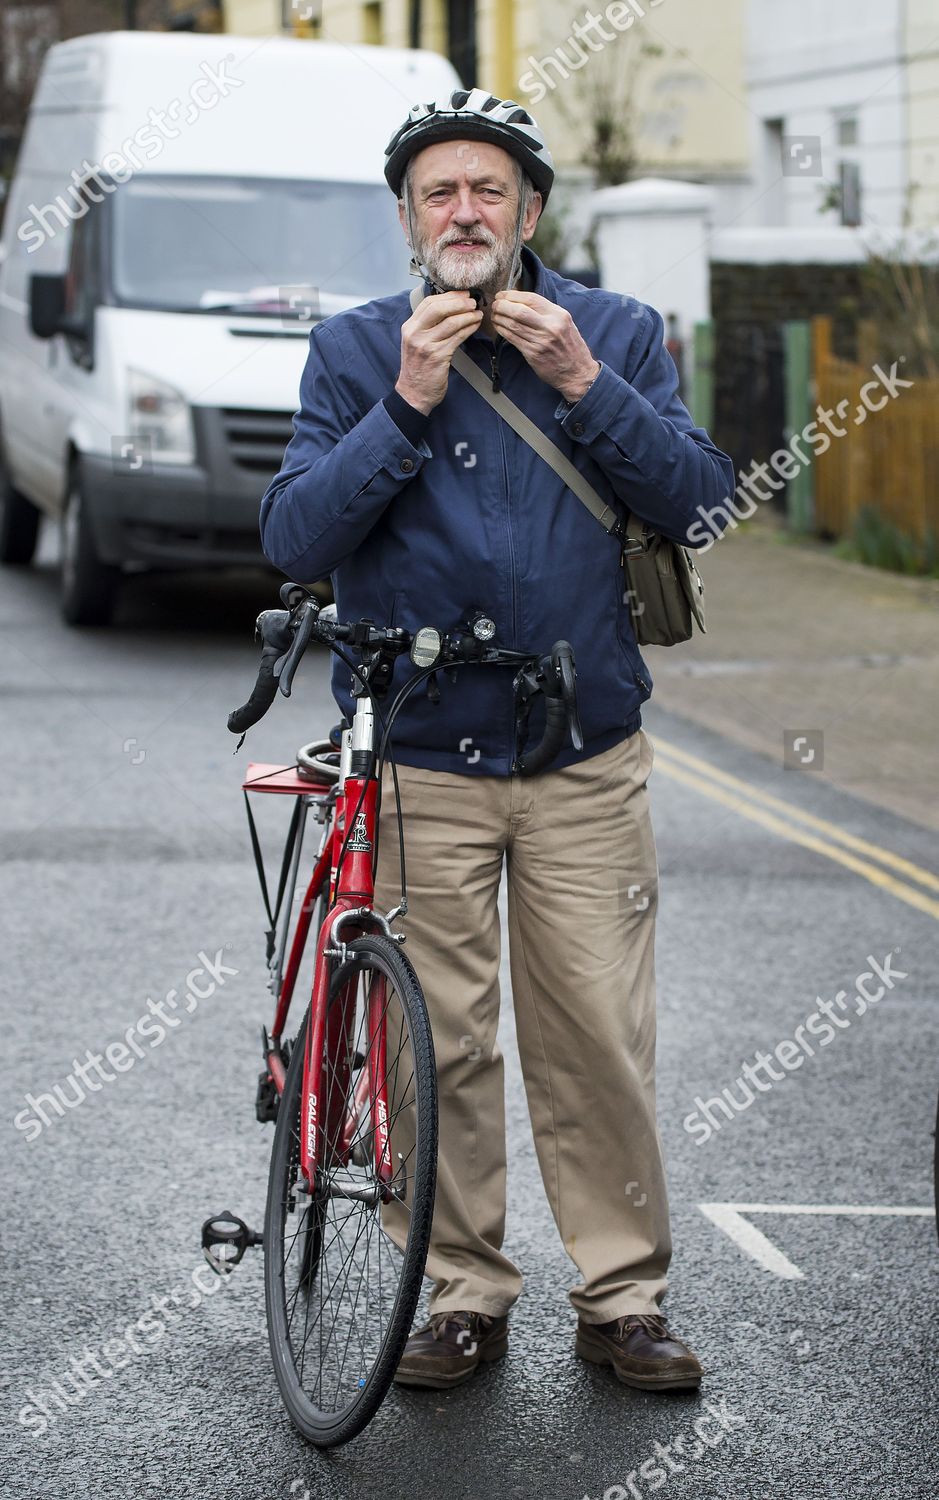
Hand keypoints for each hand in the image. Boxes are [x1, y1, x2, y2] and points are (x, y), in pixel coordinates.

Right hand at [395, 291, 483, 413]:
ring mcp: (426, 345)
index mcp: (409, 327)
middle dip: (459, 302)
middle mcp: (415, 334)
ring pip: (451, 322)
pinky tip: (475, 326)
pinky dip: (469, 329)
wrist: (413, 394)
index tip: (462, 294)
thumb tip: (449, 309)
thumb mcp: (416, 343)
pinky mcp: (438, 356)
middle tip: (472, 301)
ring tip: (478, 313)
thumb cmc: (418, 369)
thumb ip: (427, 327)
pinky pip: (457, 337)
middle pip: (439, 308)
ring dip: (468, 316)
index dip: (448, 296)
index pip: (428, 303)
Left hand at [491, 290, 599, 402]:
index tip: (502, 295)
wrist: (578, 373)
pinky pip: (513, 339)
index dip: (513, 295)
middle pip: (519, 310)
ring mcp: (541, 341)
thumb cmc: (570, 347)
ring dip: (499, 318)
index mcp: (559, 315)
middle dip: (502, 306)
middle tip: (495, 305)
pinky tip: (498, 327)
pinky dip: (502, 331)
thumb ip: (547, 313)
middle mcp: (550, 326)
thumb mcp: (565, 323)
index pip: (531, 298)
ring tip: (494, 315)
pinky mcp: (533, 354)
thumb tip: (522, 302)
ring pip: (513, 325)